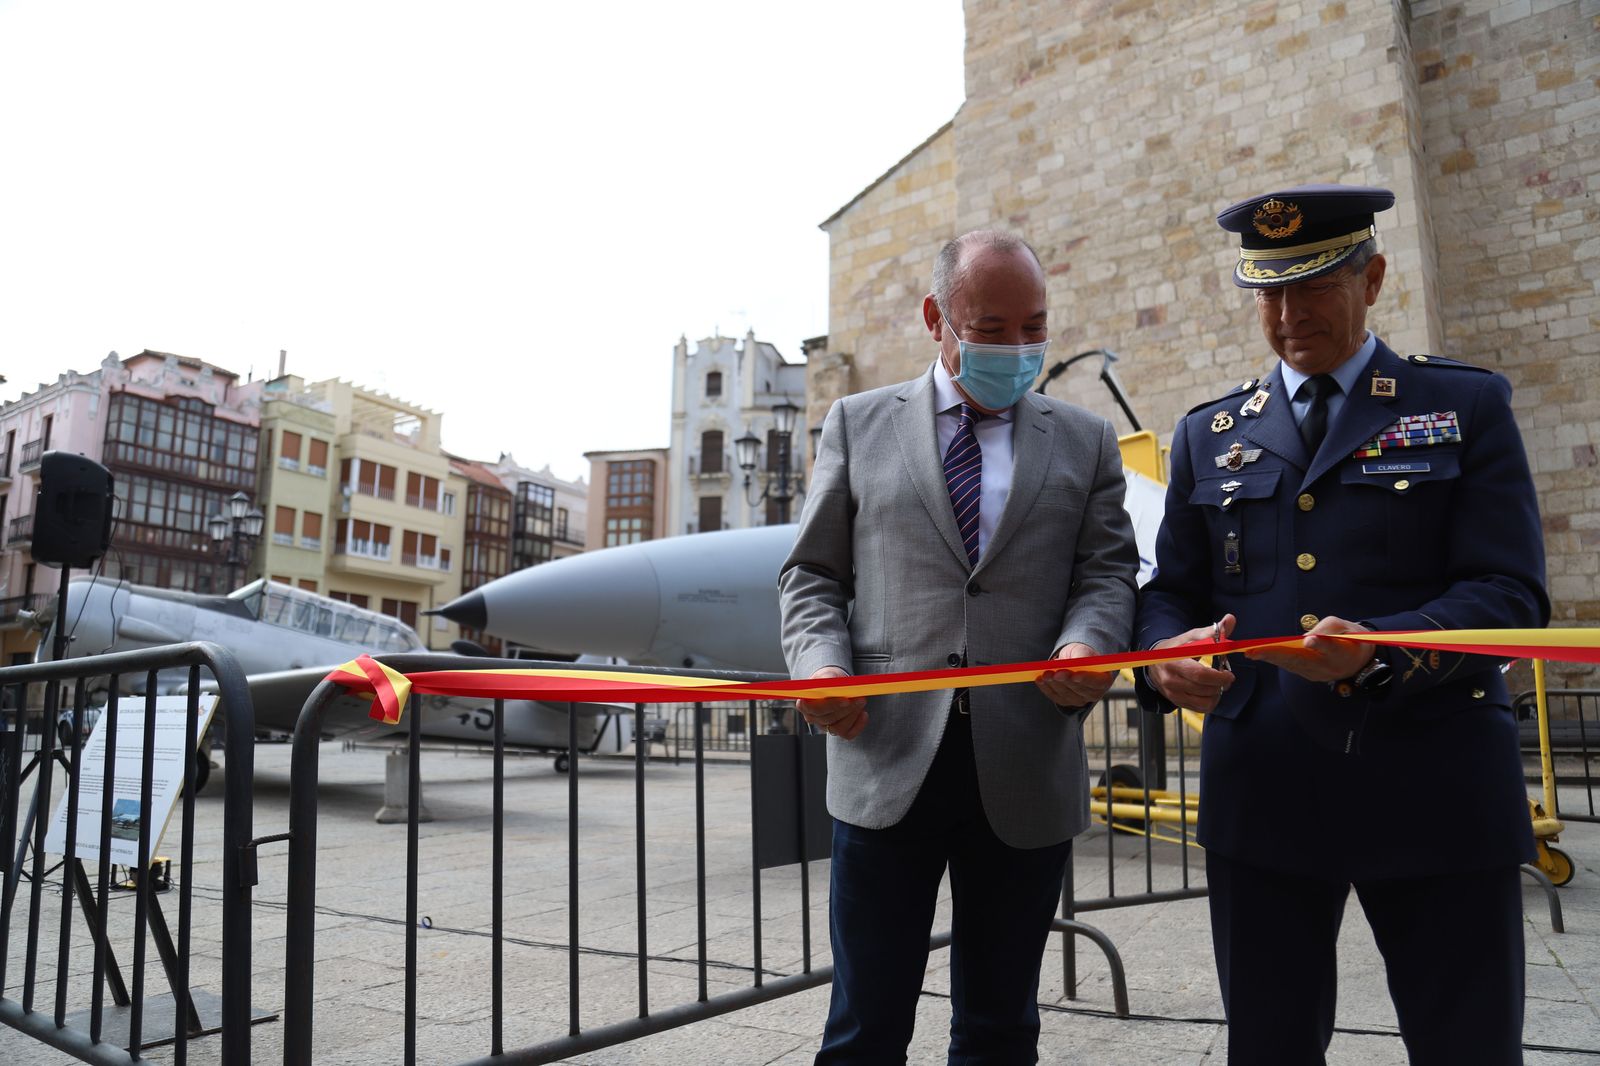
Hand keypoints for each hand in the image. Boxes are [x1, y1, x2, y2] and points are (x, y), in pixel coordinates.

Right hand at [796, 666, 867, 739]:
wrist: (835, 685)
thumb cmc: (829, 679)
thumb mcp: (827, 674)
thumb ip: (827, 678)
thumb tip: (830, 682)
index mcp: (804, 704)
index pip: (813, 709)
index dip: (830, 705)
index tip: (846, 700)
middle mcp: (812, 718)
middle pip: (828, 718)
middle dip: (846, 709)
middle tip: (860, 698)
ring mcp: (824, 726)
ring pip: (838, 728)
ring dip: (852, 716)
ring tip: (861, 702)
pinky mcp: (836, 731)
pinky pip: (847, 734)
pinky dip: (858, 725)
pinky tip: (864, 714)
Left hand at [1036, 643, 1114, 706]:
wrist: (1074, 659)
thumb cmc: (1081, 654)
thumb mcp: (1082, 650)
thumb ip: (1080, 657)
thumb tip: (1073, 663)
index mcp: (1103, 680)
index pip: (1096, 682)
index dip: (1085, 679)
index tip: (1074, 675)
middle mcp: (1093, 693)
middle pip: (1079, 689)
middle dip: (1065, 681)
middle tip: (1055, 673)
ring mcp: (1079, 700)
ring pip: (1065, 694)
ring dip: (1053, 684)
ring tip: (1045, 674)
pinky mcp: (1065, 701)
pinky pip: (1055, 696)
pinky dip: (1046, 688)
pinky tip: (1039, 680)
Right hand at [1146, 614, 1236, 712]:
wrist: (1154, 663)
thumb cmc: (1175, 649)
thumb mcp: (1191, 637)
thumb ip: (1212, 631)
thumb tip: (1230, 619)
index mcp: (1174, 662)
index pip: (1200, 675)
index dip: (1219, 677)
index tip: (1229, 674)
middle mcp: (1171, 681)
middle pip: (1204, 689)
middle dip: (1221, 685)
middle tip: (1226, 678)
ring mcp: (1173, 694)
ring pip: (1204, 702)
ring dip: (1217, 694)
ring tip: (1218, 684)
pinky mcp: (1176, 702)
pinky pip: (1200, 708)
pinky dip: (1210, 702)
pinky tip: (1210, 691)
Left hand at [1244, 616, 1373, 681]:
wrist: (1358, 660)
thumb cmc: (1350, 637)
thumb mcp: (1345, 626)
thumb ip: (1327, 628)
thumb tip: (1305, 637)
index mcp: (1343, 653)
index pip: (1331, 648)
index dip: (1320, 644)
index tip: (1309, 640)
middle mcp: (1329, 667)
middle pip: (1303, 660)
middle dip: (1278, 654)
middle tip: (1257, 651)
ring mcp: (1318, 674)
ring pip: (1293, 665)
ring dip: (1271, 659)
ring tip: (1252, 653)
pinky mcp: (1310, 675)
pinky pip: (1291, 667)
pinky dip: (1276, 660)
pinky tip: (1260, 655)